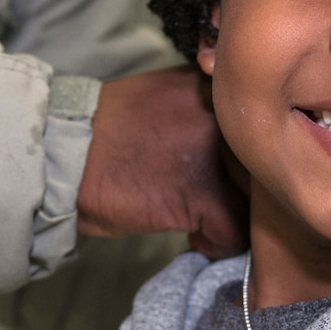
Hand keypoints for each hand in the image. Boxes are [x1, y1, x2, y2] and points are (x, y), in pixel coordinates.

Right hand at [78, 67, 247, 259]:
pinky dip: (214, 244)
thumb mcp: (165, 99)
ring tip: (203, 220)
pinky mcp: (202, 194)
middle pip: (266, 164)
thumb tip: (237, 143)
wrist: (64, 152)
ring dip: (233, 217)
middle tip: (218, 203)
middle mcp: (224, 112)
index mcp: (215, 85)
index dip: (250, 158)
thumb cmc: (106, 132)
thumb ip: (205, 110)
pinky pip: (232, 233)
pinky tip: (191, 236)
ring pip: (256, 202)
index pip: (264, 126)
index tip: (230, 175)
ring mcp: (217, 154)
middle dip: (245, 191)